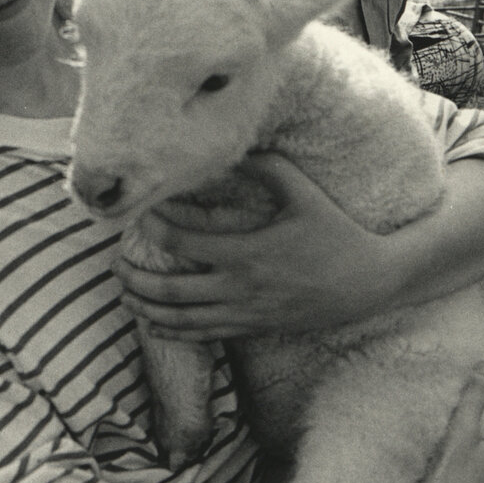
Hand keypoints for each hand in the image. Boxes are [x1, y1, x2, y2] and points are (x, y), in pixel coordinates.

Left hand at [116, 153, 388, 339]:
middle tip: (114, 264)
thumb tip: (234, 148)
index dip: (156, 228)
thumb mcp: (305, 194)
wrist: (369, 283)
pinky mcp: (254, 328)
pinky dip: (173, 331)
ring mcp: (246, 313)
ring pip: (184, 319)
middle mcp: (242, 288)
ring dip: (148, 308)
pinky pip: (205, 335)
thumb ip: (268, 169)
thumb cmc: (336, 233)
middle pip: (173, 289)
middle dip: (138, 278)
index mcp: (249, 252)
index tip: (140, 215)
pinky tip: (153, 324)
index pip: (185, 242)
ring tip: (125, 294)